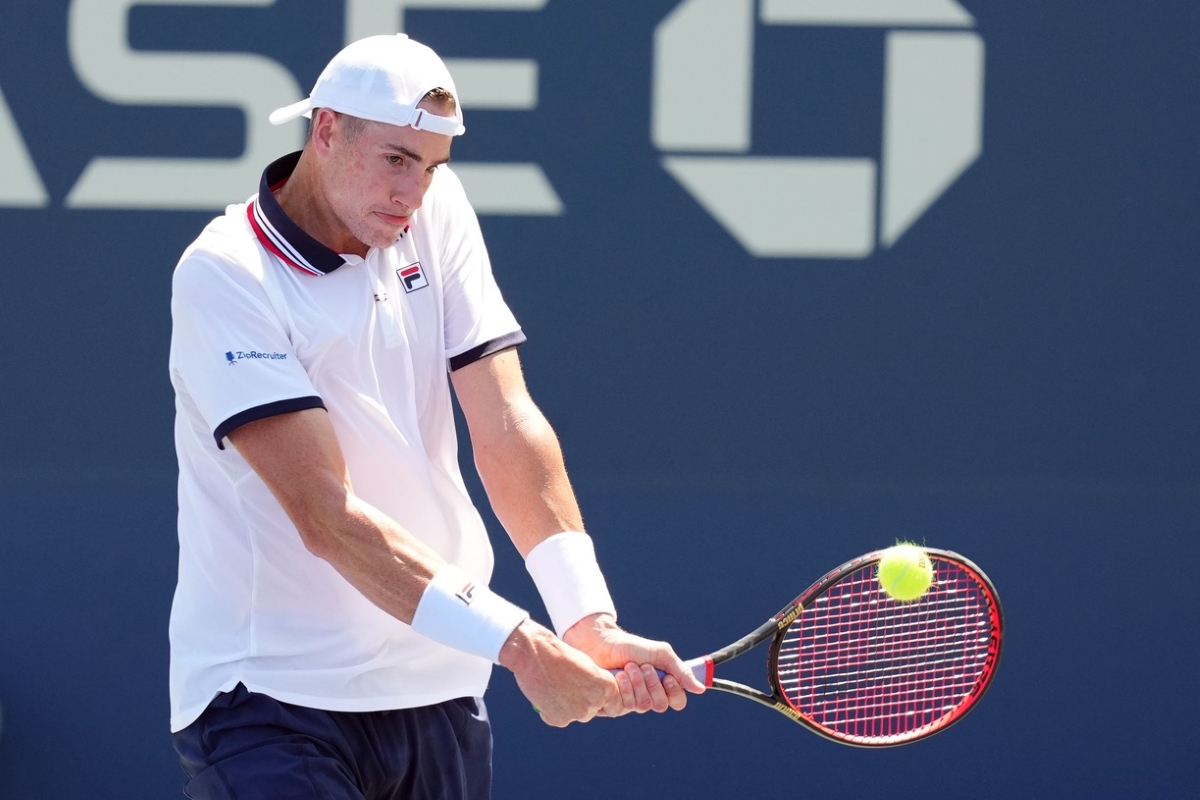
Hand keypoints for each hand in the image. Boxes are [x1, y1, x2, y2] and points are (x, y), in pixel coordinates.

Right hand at [498, 618, 620, 726]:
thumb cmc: (560, 654)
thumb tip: (596, 696)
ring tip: (554, 687)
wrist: (535, 653)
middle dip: (582, 702)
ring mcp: (578, 713)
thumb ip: (595, 683)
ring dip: (567, 707)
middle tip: (567, 687)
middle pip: (592, 709)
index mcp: (606, 686)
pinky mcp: (560, 720)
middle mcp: (595, 702)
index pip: (613, 702)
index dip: (601, 698)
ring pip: (576, 715)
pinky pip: (559, 719)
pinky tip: (545, 694)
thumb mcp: (586, 666)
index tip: (589, 691)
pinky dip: (552, 711)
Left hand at [563, 613, 704, 715]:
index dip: (675, 692)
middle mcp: (649, 695)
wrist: (602, 643)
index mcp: (662, 684)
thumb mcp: (660, 653)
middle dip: (653, 683)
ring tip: (628, 667)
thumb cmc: (631, 646)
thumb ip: (681, 670)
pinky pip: (626, 707)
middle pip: (662, 705)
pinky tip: (618, 676)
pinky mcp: (615, 704)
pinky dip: (623, 688)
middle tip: (643, 666)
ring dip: (637, 683)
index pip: (678, 701)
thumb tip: (700, 689)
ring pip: (644, 706)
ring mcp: (632, 701)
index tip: (667, 676)